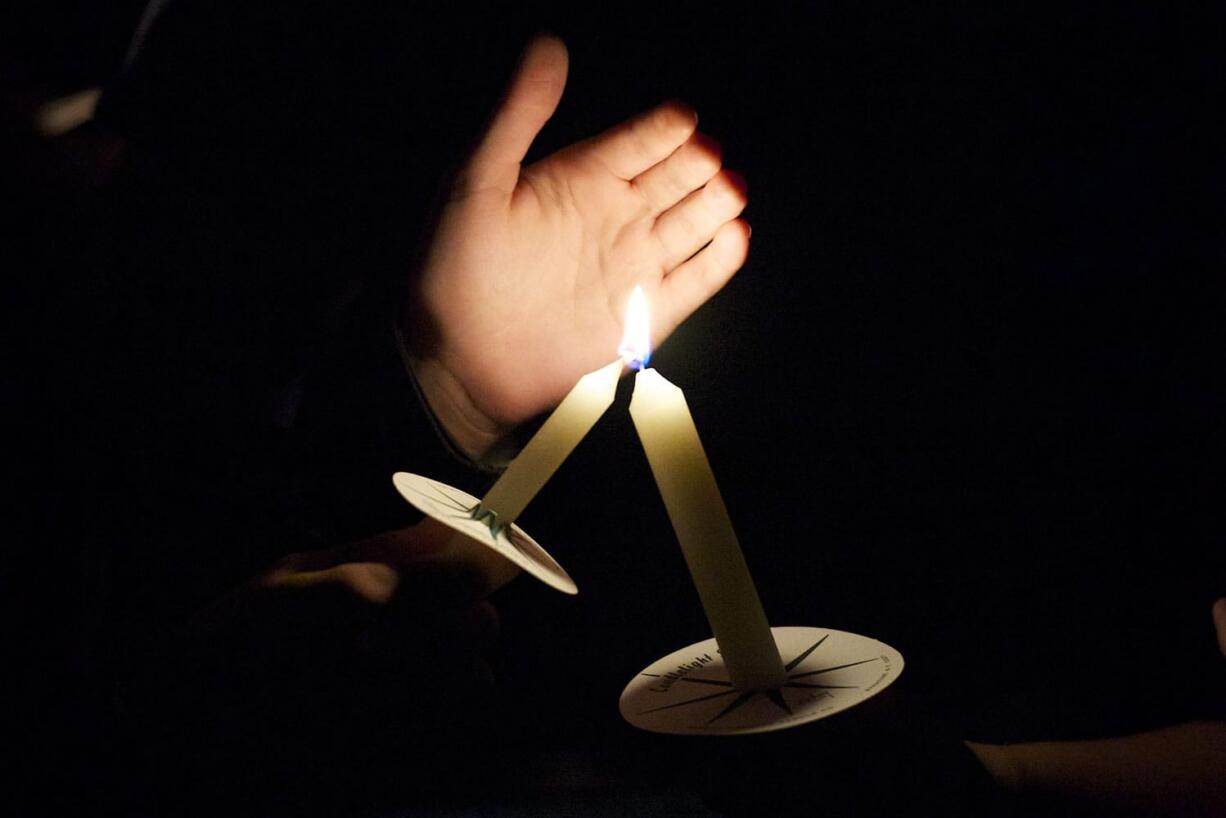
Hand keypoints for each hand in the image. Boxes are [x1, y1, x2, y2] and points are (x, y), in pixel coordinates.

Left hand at [405, 34, 749, 457]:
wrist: (462, 361)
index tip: (683, 119)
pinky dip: (721, 259)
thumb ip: (518, 115)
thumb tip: (548, 45)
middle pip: (676, 176)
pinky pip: (698, 280)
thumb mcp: (477, 180)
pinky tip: (736, 235)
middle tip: (707, 159)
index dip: (665, 127)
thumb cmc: (458, 269)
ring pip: (694, 221)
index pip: (638, 139)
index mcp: (580, 177)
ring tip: (729, 189)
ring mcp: (634, 264)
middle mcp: (614, 215)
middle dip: (699, 163)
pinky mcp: (647, 313)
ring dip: (717, 202)